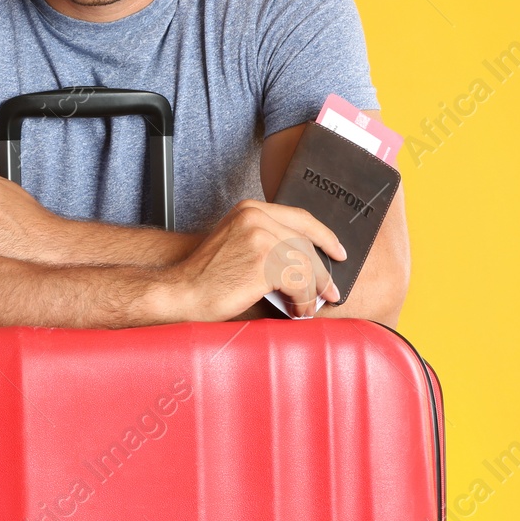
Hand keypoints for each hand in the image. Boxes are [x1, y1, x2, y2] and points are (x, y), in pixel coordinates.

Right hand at [169, 200, 344, 320]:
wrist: (180, 292)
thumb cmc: (207, 277)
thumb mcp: (237, 245)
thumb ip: (267, 242)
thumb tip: (307, 263)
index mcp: (250, 209)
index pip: (300, 217)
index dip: (324, 235)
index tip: (338, 251)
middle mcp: (256, 217)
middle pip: (306, 244)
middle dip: (322, 271)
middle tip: (330, 292)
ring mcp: (259, 236)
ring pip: (305, 265)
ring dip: (311, 292)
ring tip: (307, 308)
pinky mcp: (263, 261)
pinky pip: (299, 282)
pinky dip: (303, 301)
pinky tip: (297, 311)